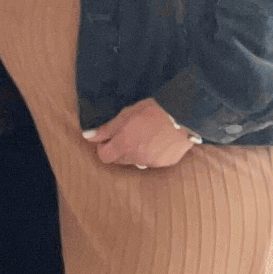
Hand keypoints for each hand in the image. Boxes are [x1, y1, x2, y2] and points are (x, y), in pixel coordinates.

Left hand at [84, 98, 198, 171]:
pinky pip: (153, 162)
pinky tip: (158, 141)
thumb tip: (87, 136)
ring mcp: (153, 162)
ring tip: (144, 137)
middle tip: (127, 135)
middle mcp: (137, 158)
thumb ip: (106, 129)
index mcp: (124, 145)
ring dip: (136, 154)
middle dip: (119, 150)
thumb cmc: (153, 111)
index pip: (104, 156)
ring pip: (137, 162)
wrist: (185, 115)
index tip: (107, 139)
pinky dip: (152, 154)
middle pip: (120, 160)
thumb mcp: (126, 115)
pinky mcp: (167, 163)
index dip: (103, 148)